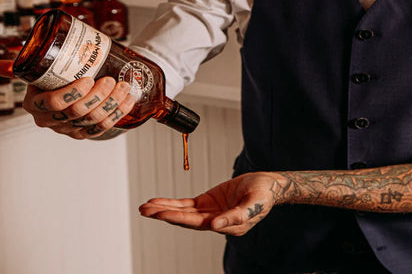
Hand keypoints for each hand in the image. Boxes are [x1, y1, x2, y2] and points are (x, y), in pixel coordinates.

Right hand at [0, 59, 135, 139]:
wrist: (68, 89)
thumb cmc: (49, 78)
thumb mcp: (33, 70)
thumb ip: (16, 66)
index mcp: (36, 105)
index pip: (53, 103)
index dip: (72, 93)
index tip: (88, 78)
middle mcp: (52, 120)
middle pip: (77, 112)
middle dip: (97, 96)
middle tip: (109, 80)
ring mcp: (70, 128)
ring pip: (94, 120)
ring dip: (112, 103)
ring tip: (123, 86)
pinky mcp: (87, 132)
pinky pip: (105, 126)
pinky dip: (119, 112)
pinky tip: (128, 99)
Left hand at [138, 172, 290, 235]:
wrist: (267, 184)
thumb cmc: (263, 194)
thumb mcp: (255, 203)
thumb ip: (237, 216)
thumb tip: (216, 227)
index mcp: (228, 225)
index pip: (198, 223)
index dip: (180, 218)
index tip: (164, 215)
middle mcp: (215, 222)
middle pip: (185, 219)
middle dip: (164, 214)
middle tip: (145, 211)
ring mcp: (210, 212)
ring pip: (182, 212)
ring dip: (163, 209)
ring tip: (145, 207)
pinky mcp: (207, 202)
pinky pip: (186, 204)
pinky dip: (172, 203)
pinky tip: (158, 202)